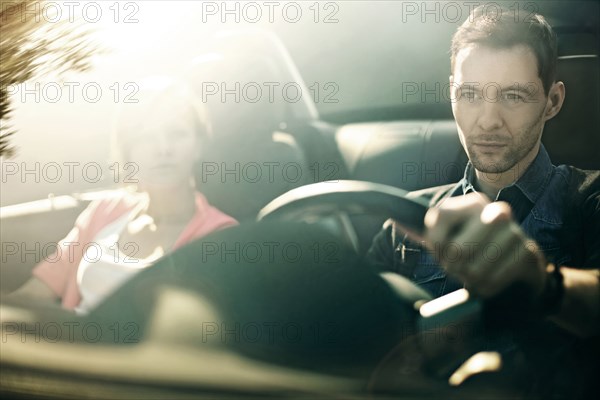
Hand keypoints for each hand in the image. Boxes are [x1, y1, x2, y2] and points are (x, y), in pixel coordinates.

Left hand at [423, 193, 546, 297]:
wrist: (515, 261)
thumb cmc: (471, 247)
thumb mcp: (446, 235)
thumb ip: (423, 229)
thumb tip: (394, 216)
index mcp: (472, 203)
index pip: (439, 220)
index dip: (434, 244)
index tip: (439, 249)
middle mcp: (496, 211)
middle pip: (457, 250)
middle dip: (451, 266)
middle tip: (455, 267)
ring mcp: (515, 232)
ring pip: (475, 268)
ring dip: (467, 279)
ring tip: (470, 274)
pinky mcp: (527, 254)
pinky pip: (493, 281)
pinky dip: (484, 288)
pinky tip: (485, 282)